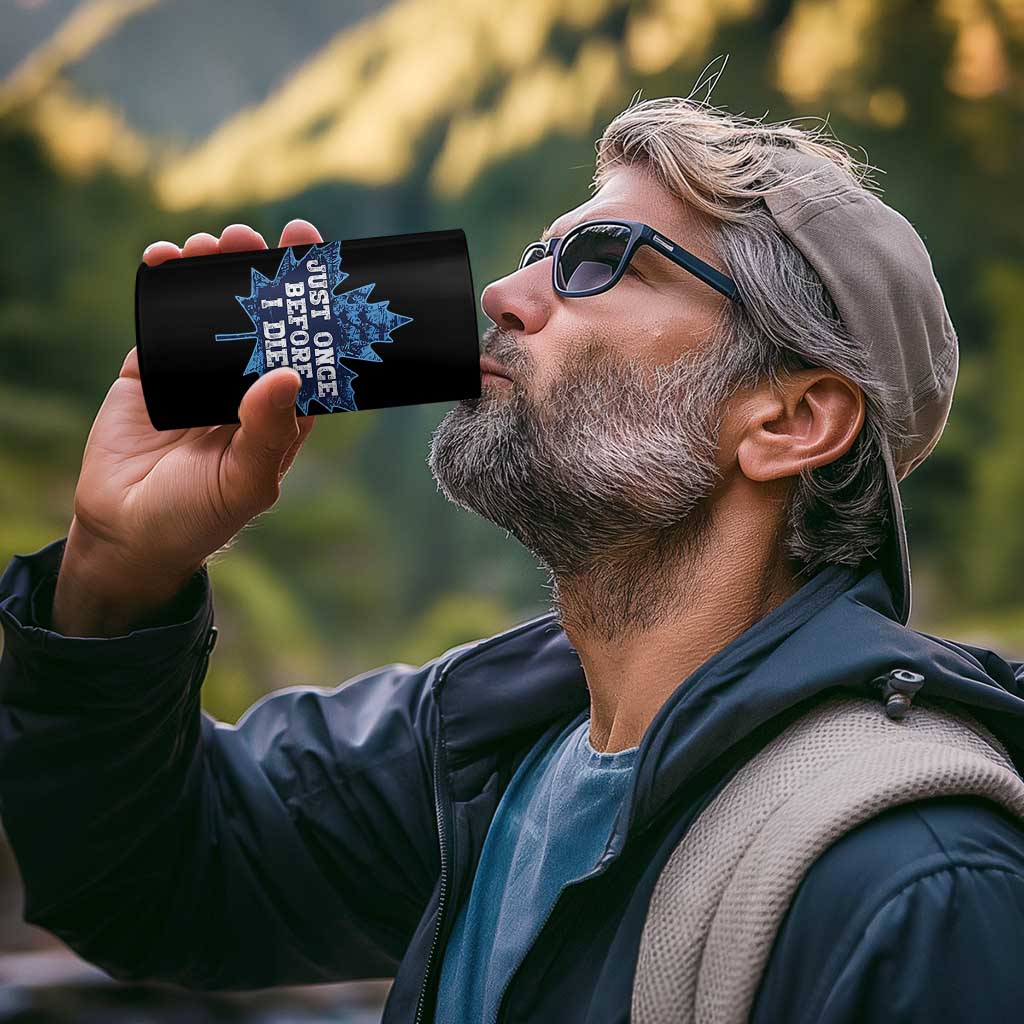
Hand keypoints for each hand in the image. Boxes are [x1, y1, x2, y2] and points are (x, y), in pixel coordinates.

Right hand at [52, 220, 322, 635]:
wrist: (127, 533)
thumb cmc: (199, 517)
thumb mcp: (245, 482)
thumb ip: (268, 432)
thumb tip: (289, 374)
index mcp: (283, 409)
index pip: (308, 347)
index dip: (315, 304)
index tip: (317, 258)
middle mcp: (247, 384)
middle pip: (263, 315)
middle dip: (263, 272)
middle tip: (260, 238)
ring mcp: (200, 372)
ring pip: (214, 308)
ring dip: (216, 270)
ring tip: (214, 243)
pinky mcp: (154, 368)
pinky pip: (162, 318)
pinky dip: (165, 284)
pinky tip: (166, 257)